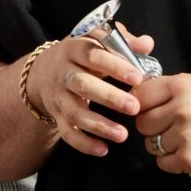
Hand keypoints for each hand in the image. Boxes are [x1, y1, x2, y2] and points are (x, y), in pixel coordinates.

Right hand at [24, 30, 155, 158]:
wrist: (44, 71)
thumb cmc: (82, 55)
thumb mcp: (97, 40)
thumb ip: (123, 41)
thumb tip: (146, 44)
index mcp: (74, 49)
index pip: (93, 56)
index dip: (114, 66)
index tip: (137, 78)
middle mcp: (63, 73)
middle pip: (82, 85)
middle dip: (109, 97)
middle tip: (134, 107)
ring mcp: (58, 96)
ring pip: (74, 112)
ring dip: (98, 125)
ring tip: (122, 135)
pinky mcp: (56, 115)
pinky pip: (66, 132)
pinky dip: (83, 143)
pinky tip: (103, 149)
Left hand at [134, 74, 190, 178]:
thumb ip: (166, 88)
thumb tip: (133, 95)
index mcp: (181, 86)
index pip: (139, 96)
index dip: (142, 104)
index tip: (151, 109)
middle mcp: (182, 110)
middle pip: (142, 124)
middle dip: (153, 127)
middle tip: (171, 126)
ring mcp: (186, 136)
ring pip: (151, 145)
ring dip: (163, 145)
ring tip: (186, 139)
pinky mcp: (190, 159)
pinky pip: (163, 163)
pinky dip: (172, 161)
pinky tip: (189, 151)